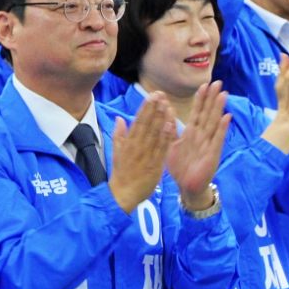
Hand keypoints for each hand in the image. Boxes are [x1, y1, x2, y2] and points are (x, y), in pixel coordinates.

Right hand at [108, 92, 175, 212]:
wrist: (123, 195)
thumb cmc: (121, 174)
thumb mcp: (116, 152)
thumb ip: (119, 135)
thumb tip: (119, 119)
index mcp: (128, 143)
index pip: (138, 121)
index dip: (146, 107)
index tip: (152, 95)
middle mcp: (137, 147)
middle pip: (147, 125)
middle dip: (154, 109)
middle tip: (161, 94)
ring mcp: (146, 156)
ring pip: (155, 134)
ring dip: (161, 119)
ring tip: (167, 104)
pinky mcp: (155, 165)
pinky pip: (162, 149)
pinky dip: (166, 137)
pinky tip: (171, 125)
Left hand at [166, 82, 230, 208]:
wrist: (187, 187)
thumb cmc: (180, 166)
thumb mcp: (171, 144)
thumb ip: (170, 128)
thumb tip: (167, 109)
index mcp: (191, 133)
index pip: (197, 112)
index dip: (201, 99)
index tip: (204, 85)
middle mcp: (201, 136)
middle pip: (208, 114)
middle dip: (212, 99)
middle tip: (218, 82)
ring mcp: (208, 144)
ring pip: (214, 123)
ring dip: (219, 109)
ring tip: (224, 94)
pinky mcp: (212, 154)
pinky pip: (218, 140)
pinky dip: (222, 129)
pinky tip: (227, 117)